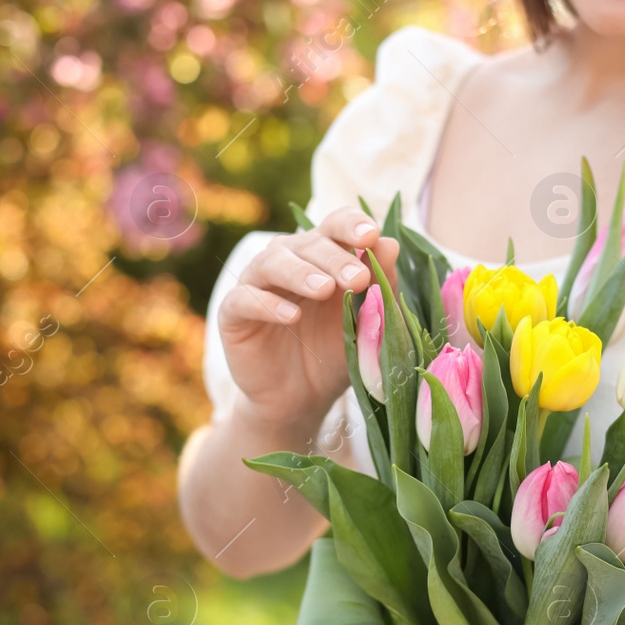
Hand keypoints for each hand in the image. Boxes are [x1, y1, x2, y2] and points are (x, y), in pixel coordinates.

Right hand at [219, 208, 398, 430]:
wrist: (301, 399)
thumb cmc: (335, 354)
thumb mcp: (365, 323)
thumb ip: (379, 287)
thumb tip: (391, 244)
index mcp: (322, 256)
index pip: (335, 225)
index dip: (351, 225)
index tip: (371, 235)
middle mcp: (288, 261)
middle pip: (308, 243)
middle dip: (335, 258)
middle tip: (357, 278)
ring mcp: (256, 284)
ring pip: (272, 262)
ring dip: (300, 272)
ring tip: (324, 290)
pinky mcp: (232, 313)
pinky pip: (244, 299)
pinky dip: (267, 304)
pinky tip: (292, 317)